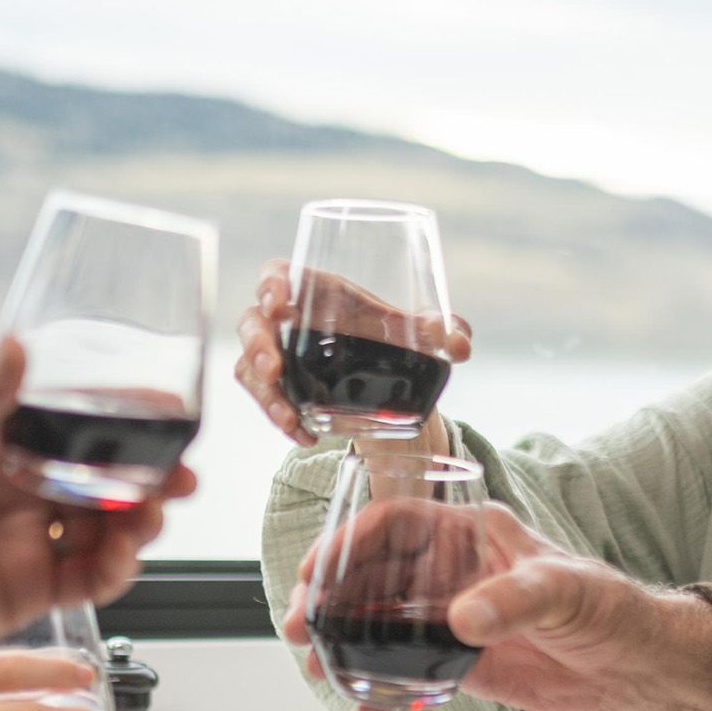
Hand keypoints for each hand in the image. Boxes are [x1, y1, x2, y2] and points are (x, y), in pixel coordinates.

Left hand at [0, 337, 193, 686]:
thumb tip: (15, 348)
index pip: (70, 425)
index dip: (119, 421)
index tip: (162, 414)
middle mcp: (13, 493)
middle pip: (101, 480)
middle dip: (146, 476)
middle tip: (178, 476)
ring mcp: (23, 544)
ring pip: (104, 529)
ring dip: (138, 522)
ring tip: (148, 516)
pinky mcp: (25, 593)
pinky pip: (87, 580)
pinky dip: (114, 570)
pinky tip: (120, 558)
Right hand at [233, 260, 470, 448]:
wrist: (384, 371)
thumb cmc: (388, 333)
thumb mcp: (412, 330)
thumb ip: (440, 331)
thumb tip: (461, 346)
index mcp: (314, 290)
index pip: (277, 275)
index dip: (271, 284)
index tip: (279, 301)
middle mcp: (287, 321)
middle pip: (253, 324)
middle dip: (258, 345)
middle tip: (275, 367)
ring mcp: (277, 355)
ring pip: (250, 368)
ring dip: (265, 394)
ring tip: (288, 417)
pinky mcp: (277, 387)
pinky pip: (265, 401)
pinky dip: (281, 420)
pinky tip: (304, 436)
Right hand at [279, 498, 711, 710]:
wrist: (638, 668)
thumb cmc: (612, 608)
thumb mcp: (564, 591)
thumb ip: (513, 600)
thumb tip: (461, 618)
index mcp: (473, 532)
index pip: (395, 524)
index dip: (348, 544)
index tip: (315, 572)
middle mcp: (455, 570)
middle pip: (372, 574)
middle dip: (330, 598)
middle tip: (301, 627)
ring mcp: (454, 616)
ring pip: (380, 622)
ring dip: (345, 641)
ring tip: (318, 666)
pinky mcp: (463, 661)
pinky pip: (407, 668)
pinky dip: (382, 685)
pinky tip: (366, 704)